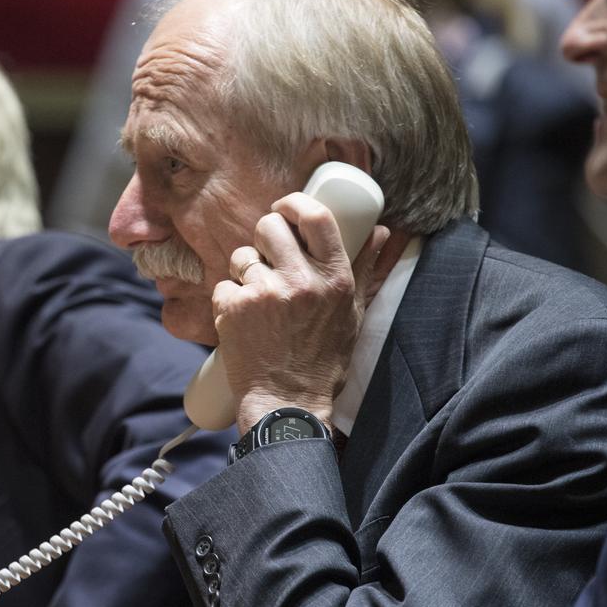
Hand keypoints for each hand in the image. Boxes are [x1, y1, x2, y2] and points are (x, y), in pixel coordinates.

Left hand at [212, 191, 401, 432]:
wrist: (287, 402)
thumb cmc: (323, 360)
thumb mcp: (353, 315)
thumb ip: (366, 269)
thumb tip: (383, 232)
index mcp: (334, 279)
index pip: (316, 217)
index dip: (294, 203)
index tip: (284, 208)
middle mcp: (301, 282)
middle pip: (269, 226)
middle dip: (264, 238)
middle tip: (267, 258)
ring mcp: (265, 293)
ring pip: (242, 256)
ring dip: (245, 272)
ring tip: (258, 300)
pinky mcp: (234, 308)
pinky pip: (223, 285)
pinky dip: (228, 300)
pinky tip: (242, 320)